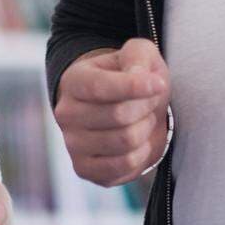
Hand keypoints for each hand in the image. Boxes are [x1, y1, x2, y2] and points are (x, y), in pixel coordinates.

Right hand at [54, 38, 170, 186]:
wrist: (125, 109)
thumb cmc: (132, 78)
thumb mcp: (138, 55)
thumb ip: (137, 56)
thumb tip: (140, 78)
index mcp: (74, 80)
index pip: (101, 87)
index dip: (135, 87)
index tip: (158, 84)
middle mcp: (66, 113)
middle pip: (119, 115)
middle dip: (146, 107)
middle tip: (150, 101)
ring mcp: (72, 143)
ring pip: (125, 141)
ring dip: (145, 129)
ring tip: (143, 119)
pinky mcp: (84, 168)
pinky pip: (124, 165)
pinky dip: (142, 153)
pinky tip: (139, 142)